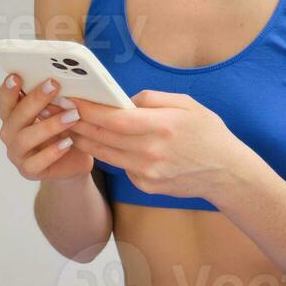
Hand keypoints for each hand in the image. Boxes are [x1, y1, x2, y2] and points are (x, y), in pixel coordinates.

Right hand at [0, 73, 92, 181]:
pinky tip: (68, 143)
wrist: (72, 162)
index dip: (8, 89)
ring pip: (26, 138)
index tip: (16, 76)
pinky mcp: (28, 170)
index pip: (5, 100)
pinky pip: (36, 162)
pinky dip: (52, 152)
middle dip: (35, 99)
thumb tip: (63, 80)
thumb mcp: (58, 111)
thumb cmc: (62, 132)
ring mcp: (17, 153)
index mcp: (13, 115)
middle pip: (16, 116)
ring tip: (72, 116)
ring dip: (49, 125)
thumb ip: (54, 99)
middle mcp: (10, 133)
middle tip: (53, 86)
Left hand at [68, 90, 260, 202]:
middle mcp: (150, 152)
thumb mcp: (187, 104)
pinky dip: (109, 154)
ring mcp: (147, 173)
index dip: (88, 109)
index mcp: (161, 127)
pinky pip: (121, 166)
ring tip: (67, 127)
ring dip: (83, 140)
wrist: (227, 173)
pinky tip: (99, 144)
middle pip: (103, 137)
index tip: (71, 99)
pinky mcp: (145, 186)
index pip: (114, 118)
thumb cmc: (209, 134)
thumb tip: (124, 100)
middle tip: (59, 112)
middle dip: (77, 123)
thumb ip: (153, 99)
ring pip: (105, 154)